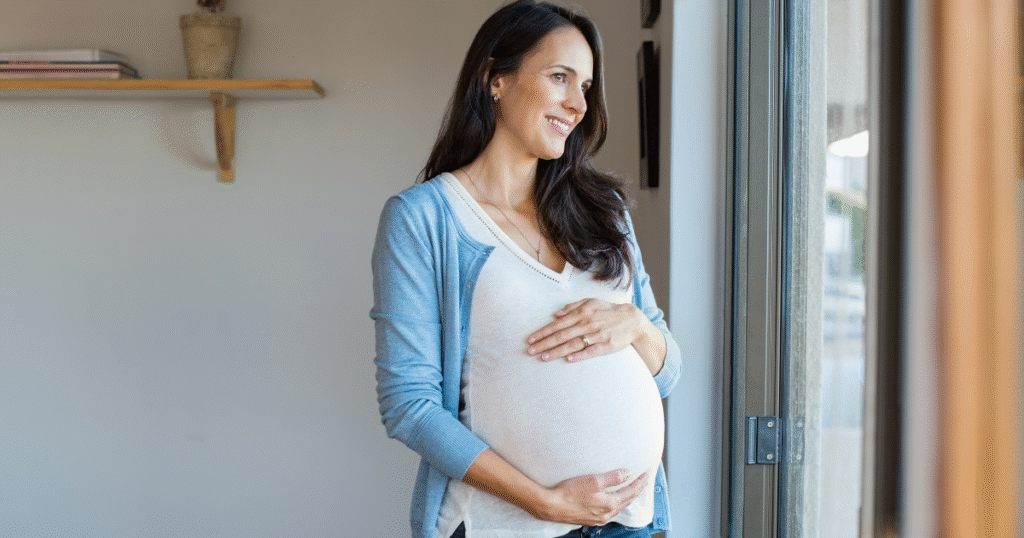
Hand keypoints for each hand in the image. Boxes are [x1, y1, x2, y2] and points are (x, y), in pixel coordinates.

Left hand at [527, 299, 644, 362]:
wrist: (632, 320)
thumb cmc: (608, 311)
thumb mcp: (591, 302)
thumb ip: (573, 306)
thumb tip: (556, 314)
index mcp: (582, 313)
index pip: (558, 324)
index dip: (543, 332)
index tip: (530, 339)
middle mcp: (588, 323)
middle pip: (562, 335)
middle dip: (544, 343)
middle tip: (530, 351)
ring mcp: (597, 335)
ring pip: (573, 344)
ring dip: (557, 351)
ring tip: (543, 357)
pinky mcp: (607, 346)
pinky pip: (591, 351)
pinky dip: (579, 355)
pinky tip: (568, 359)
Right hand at [538, 469, 649, 525]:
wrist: (551, 506)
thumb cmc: (570, 492)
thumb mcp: (593, 481)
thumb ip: (613, 477)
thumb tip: (628, 473)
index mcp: (609, 505)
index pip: (631, 493)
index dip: (640, 483)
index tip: (646, 475)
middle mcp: (606, 514)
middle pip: (627, 501)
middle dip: (636, 491)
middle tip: (643, 481)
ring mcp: (598, 519)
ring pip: (618, 508)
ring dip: (626, 498)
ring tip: (631, 490)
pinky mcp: (589, 519)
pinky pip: (609, 512)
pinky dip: (616, 504)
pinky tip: (613, 501)